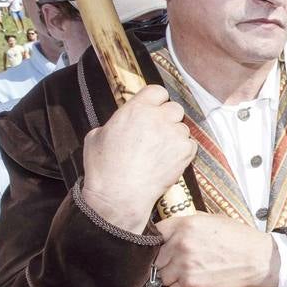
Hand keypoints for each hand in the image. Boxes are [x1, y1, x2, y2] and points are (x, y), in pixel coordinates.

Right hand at [81, 85, 196, 233]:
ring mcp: (174, 135)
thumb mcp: (96, 136)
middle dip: (168, 118)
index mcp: (136, 109)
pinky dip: (183, 151)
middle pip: (174, 108)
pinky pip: (191, 144)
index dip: (156, 100)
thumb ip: (115, 123)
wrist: (119, 195)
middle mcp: (158, 118)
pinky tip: (169, 160)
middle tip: (158, 132)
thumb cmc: (104, 169)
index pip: (157, 91)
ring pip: (183, 127)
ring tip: (160, 151)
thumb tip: (121, 124)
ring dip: (175, 136)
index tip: (153, 108)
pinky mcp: (185, 152)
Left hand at [153, 214, 278, 286]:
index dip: (160, 242)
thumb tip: (172, 228)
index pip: (155, 233)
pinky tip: (196, 285)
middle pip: (157, 258)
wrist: (261, 261)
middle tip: (185, 263)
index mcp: (186, 225)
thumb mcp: (215, 220)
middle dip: (168, 261)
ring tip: (193, 274)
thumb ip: (190, 223)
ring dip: (174, 278)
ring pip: (163, 277)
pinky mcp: (191, 286)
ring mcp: (185, 266)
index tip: (165, 247)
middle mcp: (182, 244)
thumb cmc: (241, 240)